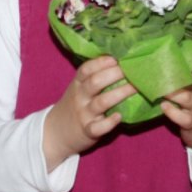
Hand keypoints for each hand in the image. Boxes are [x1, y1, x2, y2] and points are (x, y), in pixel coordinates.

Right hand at [43, 55, 135, 170]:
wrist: (56, 133)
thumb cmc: (75, 105)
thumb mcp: (78, 88)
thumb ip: (93, 77)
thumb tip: (120, 61)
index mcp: (78, 84)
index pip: (86, 69)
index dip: (101, 62)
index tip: (117, 58)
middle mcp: (80, 97)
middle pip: (95, 82)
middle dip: (114, 74)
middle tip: (132, 70)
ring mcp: (83, 114)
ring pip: (101, 102)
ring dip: (119, 94)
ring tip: (135, 88)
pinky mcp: (88, 131)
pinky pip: (98, 127)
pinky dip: (109, 123)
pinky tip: (119, 116)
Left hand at [162, 71, 191, 171]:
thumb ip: (178, 79)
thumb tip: (153, 68)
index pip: (188, 66)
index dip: (176, 61)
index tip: (161, 55)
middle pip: (188, 81)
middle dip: (172, 76)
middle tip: (156, 72)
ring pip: (186, 98)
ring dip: (172, 93)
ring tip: (158, 90)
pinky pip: (185, 118)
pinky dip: (173, 113)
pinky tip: (164, 107)